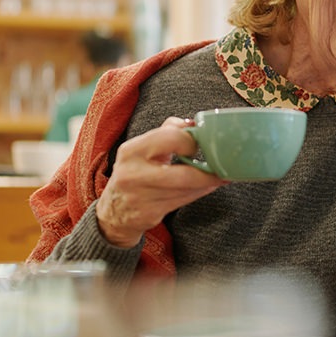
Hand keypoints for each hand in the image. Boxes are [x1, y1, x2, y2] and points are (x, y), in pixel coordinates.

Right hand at [96, 116, 224, 246]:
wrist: (115, 210)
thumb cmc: (135, 172)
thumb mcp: (142, 148)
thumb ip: (166, 132)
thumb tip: (192, 123)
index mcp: (132, 150)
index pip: (171, 138)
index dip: (191, 141)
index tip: (199, 144)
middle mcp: (133, 174)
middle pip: (184, 173)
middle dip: (207, 171)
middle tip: (219, 166)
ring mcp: (141, 196)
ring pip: (187, 189)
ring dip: (208, 182)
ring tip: (220, 176)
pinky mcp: (150, 213)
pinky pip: (184, 201)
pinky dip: (200, 192)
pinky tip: (208, 186)